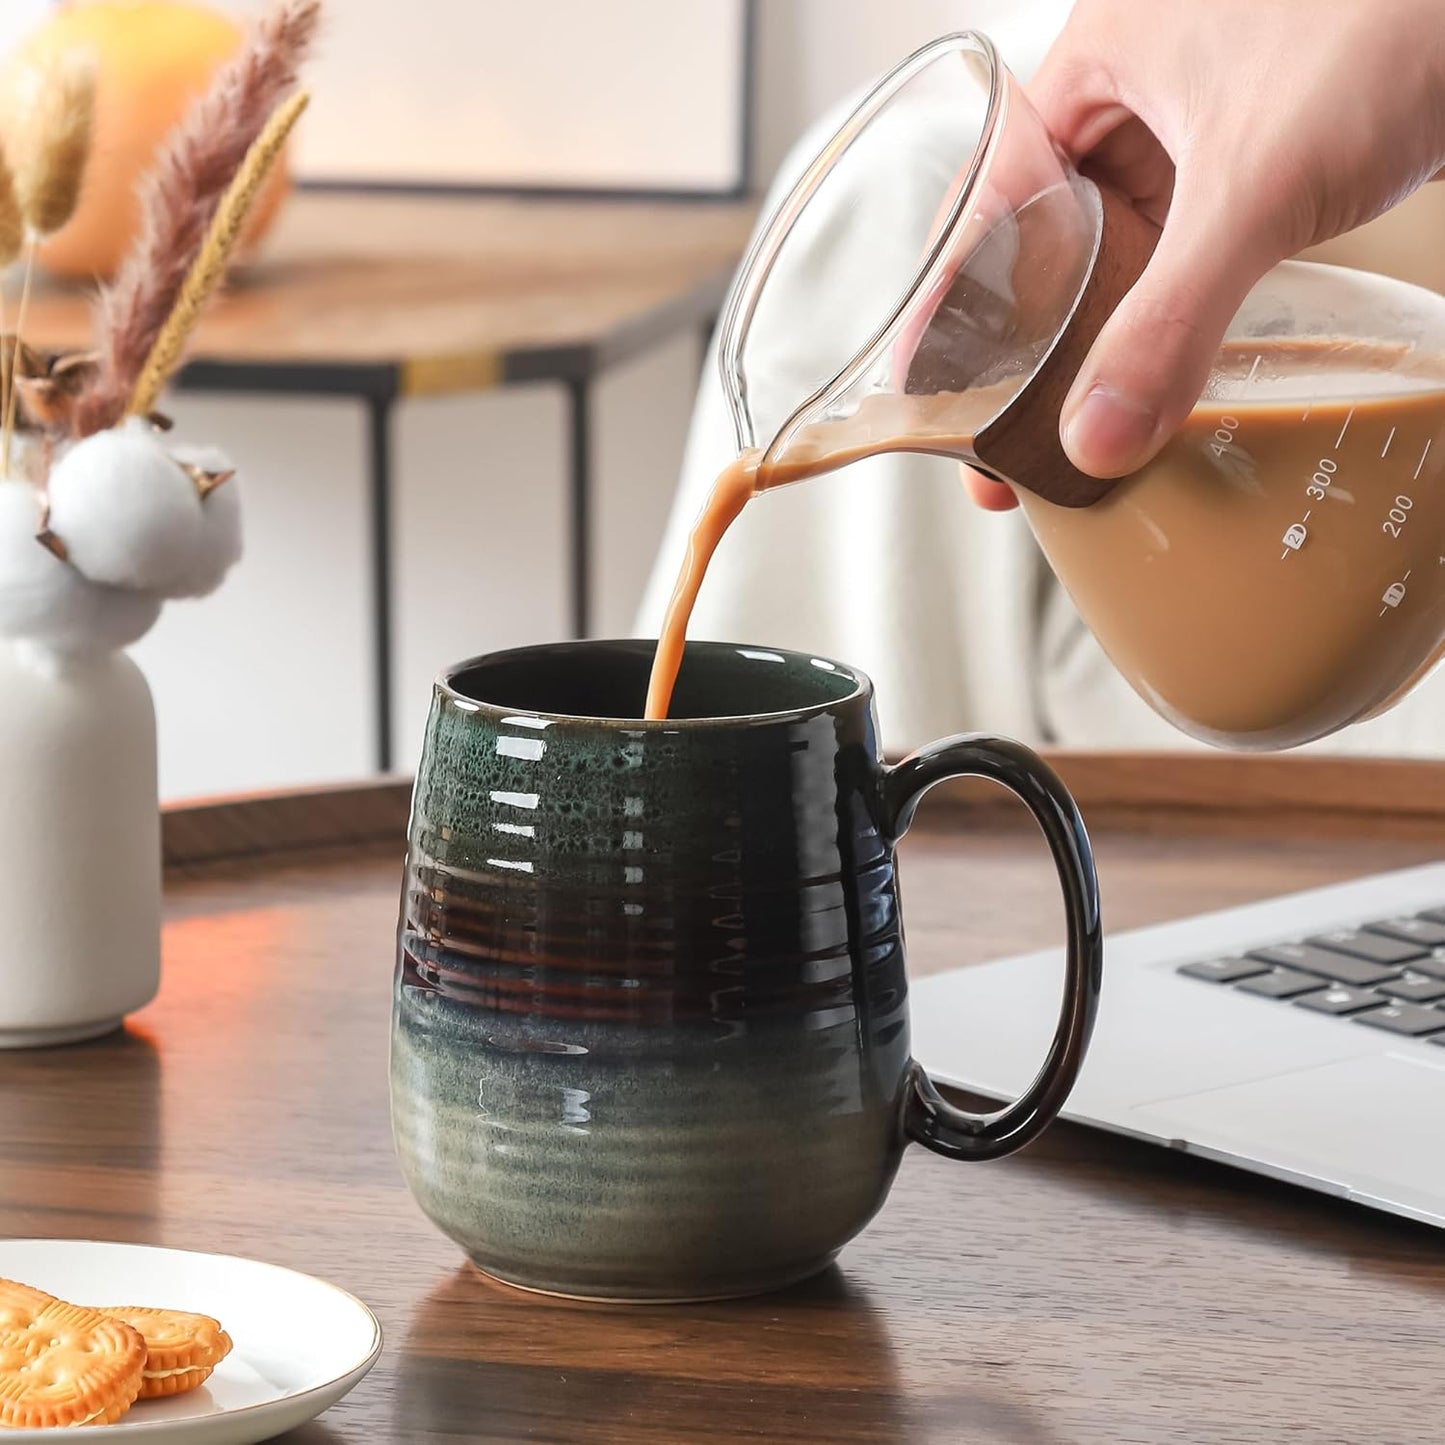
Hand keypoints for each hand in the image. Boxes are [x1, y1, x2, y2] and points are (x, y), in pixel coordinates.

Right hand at [963, 0, 1444, 508]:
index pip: (990, 197)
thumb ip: (1171, 320)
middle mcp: (1140, 87)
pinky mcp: (1266, 151)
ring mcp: (1205, 121)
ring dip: (1098, 336)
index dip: (952, 300)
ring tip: (1070, 425)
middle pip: (1047, 237)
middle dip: (1024, 343)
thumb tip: (1096, 440)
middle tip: (1001, 439)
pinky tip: (1162, 370)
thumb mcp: (1255, 185)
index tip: (924, 389)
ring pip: (1119, 249)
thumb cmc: (1392, 12)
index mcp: (1099, 58)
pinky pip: (1187, 248)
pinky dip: (1169, 312)